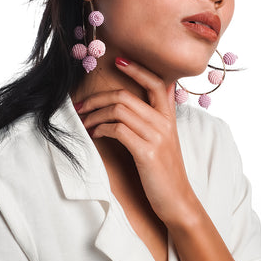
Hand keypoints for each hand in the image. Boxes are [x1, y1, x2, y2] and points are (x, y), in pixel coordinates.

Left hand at [77, 57, 197, 225]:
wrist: (177, 199)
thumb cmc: (166, 167)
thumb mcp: (168, 135)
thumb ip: (163, 111)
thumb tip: (165, 86)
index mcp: (169, 116)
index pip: (155, 82)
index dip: (136, 69)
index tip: (118, 61)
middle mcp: (164, 122)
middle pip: (126, 96)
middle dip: (98, 98)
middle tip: (82, 105)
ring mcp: (156, 136)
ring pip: (119, 110)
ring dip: (95, 115)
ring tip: (85, 123)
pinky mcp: (147, 152)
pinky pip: (118, 129)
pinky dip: (102, 129)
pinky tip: (96, 134)